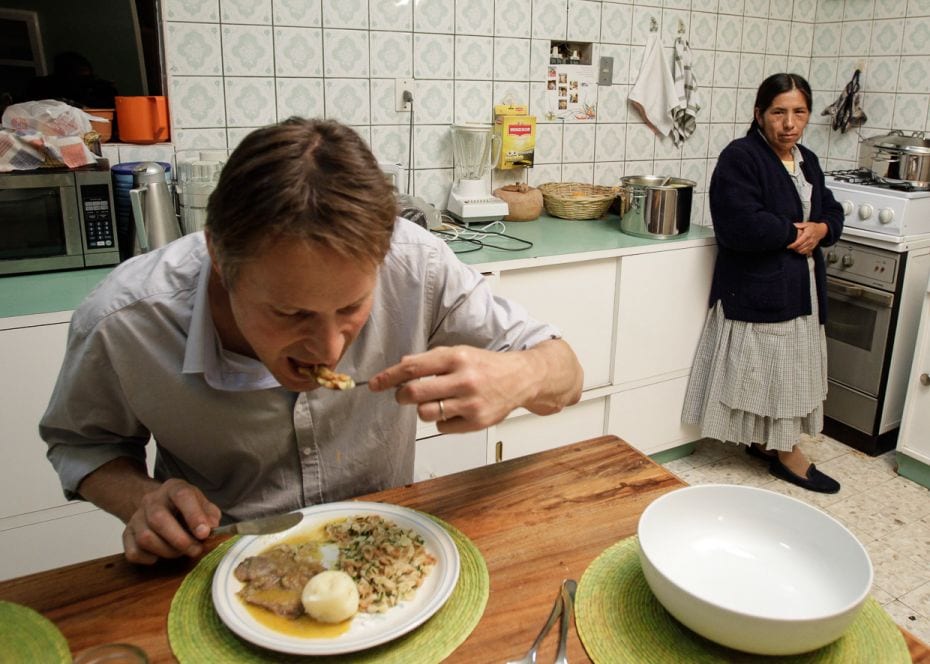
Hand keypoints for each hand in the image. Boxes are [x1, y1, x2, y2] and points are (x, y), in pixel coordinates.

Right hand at [122, 478, 221, 563]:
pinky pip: (133, 552)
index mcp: (174, 488)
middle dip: (180, 540)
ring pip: (145, 538)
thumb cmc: (185, 508)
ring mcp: (136, 517)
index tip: (204, 533)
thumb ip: (209, 515)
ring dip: (167, 551)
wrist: (159, 506)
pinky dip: (148, 559)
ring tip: (180, 552)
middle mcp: (151, 500)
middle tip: (195, 550)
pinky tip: (160, 555)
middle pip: (159, 519)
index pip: (182, 496)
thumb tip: (210, 528)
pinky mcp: (127, 534)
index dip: (194, 515)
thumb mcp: (203, 505)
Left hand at [369, 341, 580, 432]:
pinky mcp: (476, 422)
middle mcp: (463, 379)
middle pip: (413, 393)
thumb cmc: (487, 365)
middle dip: (402, 395)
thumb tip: (401, 367)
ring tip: (436, 401)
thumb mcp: (460, 352)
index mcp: (456, 357)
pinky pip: (442, 427)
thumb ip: (431, 360)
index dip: (388, 377)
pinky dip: (443, 420)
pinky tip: (455, 410)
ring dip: (423, 409)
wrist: (522, 378)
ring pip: (425, 413)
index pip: (412, 367)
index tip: (374, 384)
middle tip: (404, 395)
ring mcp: (470, 402)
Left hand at [787, 222, 826, 255]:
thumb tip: (791, 225)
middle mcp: (810, 240)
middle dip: (793, 248)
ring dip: (797, 250)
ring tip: (793, 248)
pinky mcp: (813, 247)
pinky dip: (801, 252)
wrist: (822, 230)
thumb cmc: (813, 227)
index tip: (788, 246)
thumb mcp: (806, 224)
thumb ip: (798, 225)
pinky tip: (798, 249)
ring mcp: (812, 244)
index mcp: (808, 234)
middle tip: (789, 247)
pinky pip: (806, 252)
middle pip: (800, 247)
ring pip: (802, 251)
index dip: (792, 245)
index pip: (799, 242)